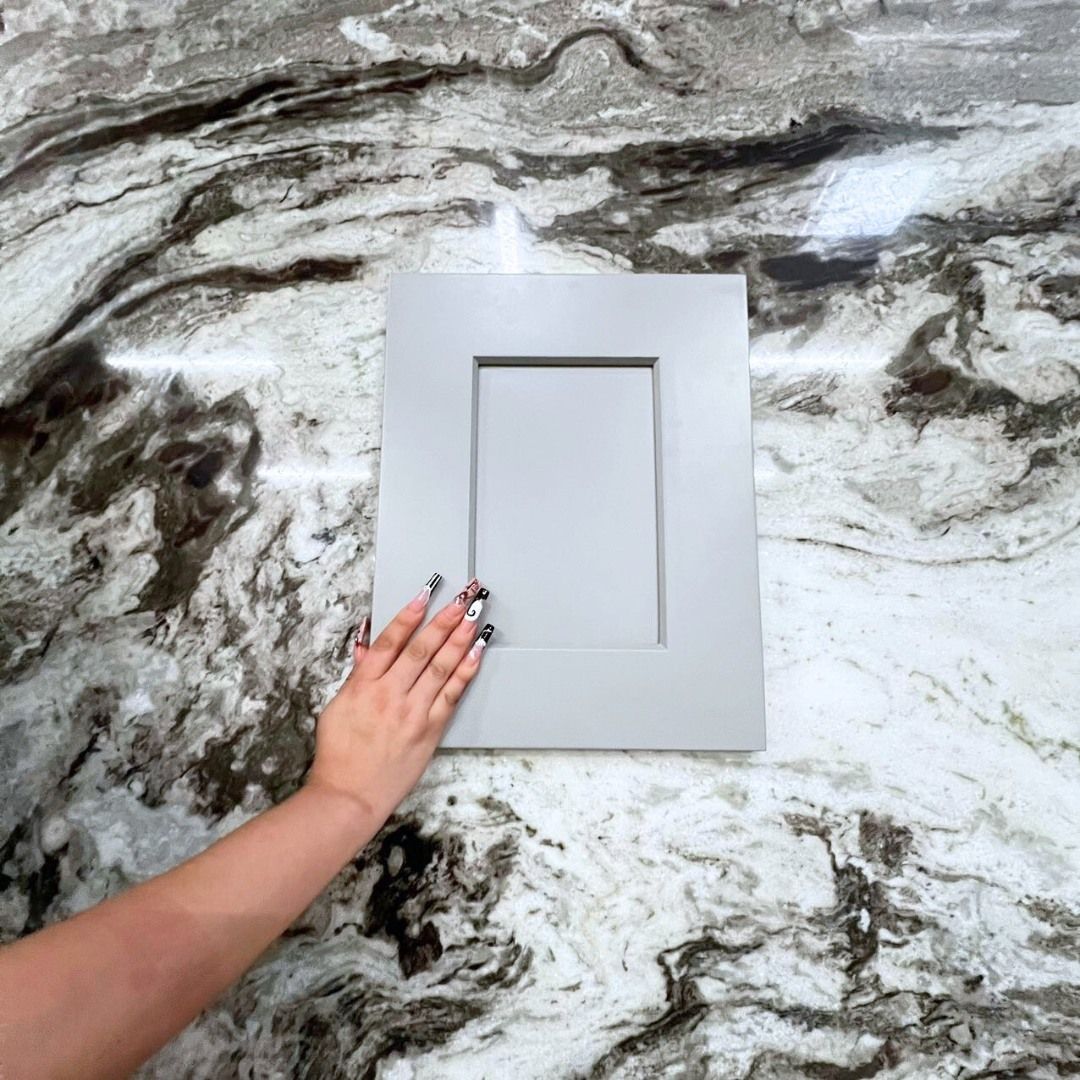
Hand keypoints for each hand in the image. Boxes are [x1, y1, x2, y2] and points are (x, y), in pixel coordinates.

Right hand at [305, 574, 492, 822]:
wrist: (349, 795)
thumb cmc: (339, 754)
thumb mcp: (338, 707)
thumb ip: (358, 674)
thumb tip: (368, 646)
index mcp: (363, 686)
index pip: (390, 641)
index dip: (409, 615)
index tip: (424, 594)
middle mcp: (390, 695)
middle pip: (422, 649)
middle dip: (445, 619)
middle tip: (462, 597)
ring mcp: (412, 713)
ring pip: (441, 667)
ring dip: (460, 639)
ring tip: (474, 616)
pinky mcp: (429, 730)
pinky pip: (451, 695)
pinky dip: (465, 672)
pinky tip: (477, 653)